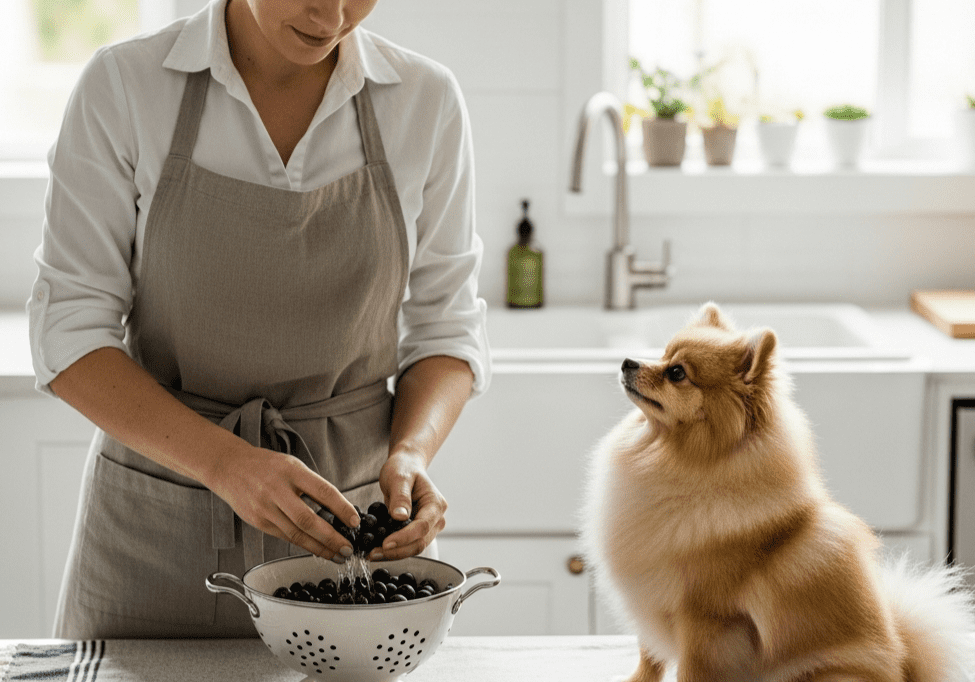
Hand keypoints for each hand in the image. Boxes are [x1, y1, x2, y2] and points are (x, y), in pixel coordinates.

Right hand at [206, 444, 360, 561]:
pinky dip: (303, 545)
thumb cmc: (266, 466)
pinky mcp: (258, 521)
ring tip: (336, 555)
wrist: (230, 467)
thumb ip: (312, 485)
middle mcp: (277, 490)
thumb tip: (338, 508)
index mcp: (292, 471)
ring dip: (319, 548)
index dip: (341, 509)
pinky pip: (285, 536)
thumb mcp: (293, 466)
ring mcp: (266, 508)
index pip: (323, 491)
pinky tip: (316, 549)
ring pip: (296, 534)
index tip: (355, 522)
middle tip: (347, 548)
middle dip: (331, 538)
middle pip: (309, 520)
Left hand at [371, 448, 446, 560]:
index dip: (404, 538)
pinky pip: (407, 545)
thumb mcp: (399, 477)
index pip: (422, 527)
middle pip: (419, 542)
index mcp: (435, 504)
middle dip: (396, 551)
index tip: (385, 544)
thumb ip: (400, 496)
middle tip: (373, 553)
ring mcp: (428, 526)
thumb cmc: (404, 468)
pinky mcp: (417, 531)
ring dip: (394, 554)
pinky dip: (393, 549)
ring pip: (414, 547)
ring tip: (372, 553)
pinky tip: (377, 549)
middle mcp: (436, 518)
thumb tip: (400, 517)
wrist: (406, 467)